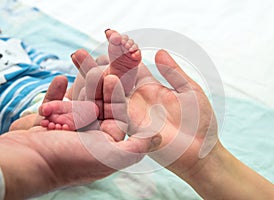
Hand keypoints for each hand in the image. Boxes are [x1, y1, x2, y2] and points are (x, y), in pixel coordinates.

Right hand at [0, 74, 160, 199]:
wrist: (27, 164)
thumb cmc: (69, 161)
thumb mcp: (109, 156)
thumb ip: (135, 148)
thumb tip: (159, 138)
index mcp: (105, 141)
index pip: (115, 112)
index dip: (115, 93)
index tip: (112, 76)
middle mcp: (89, 135)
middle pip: (97, 102)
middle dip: (98, 83)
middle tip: (97, 64)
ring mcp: (68, 129)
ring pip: (77, 100)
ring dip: (79, 83)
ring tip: (79, 64)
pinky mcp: (48, 125)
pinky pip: (55, 104)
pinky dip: (57, 92)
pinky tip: (59, 78)